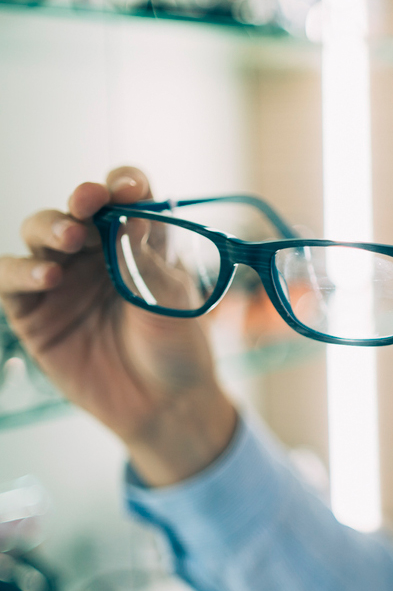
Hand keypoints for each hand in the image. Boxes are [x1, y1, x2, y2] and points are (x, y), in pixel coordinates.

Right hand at [0, 168, 234, 485]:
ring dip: (49, 228)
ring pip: (39, 235)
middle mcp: (96, 252)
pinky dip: (20, 272)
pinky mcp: (33, 312)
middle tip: (88, 203)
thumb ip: (148, 261)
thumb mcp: (174, 302)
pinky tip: (46, 277)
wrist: (166, 405)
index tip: (128, 188)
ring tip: (68, 240)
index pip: (126, 196)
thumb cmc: (178, 348)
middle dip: (80, 200)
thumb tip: (131, 216)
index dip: (123, 184)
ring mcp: (62, 279)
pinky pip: (10, 281)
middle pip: (76, 209)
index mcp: (139, 239)